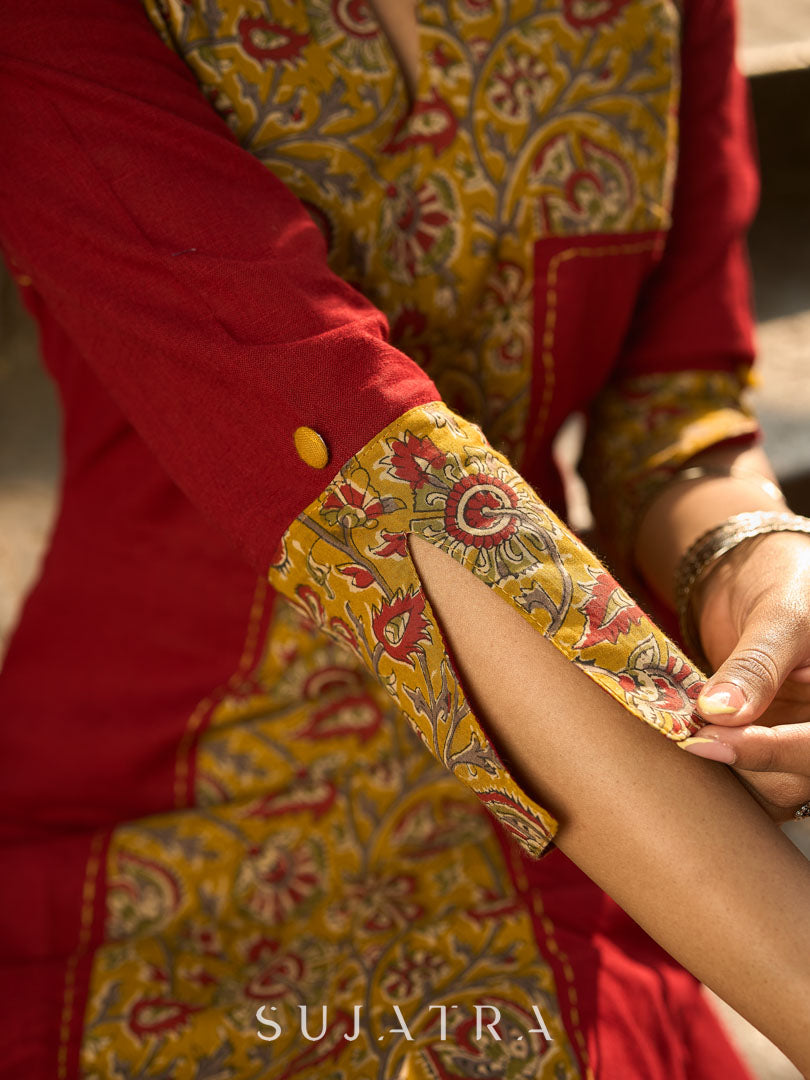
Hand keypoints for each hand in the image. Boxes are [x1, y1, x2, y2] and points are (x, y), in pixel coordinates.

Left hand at [678, 530, 809, 820]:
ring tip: (684, 734)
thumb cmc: (787, 581)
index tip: (712, 737)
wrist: (760, 576)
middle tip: (690, 735)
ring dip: (725, 770)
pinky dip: (716, 763)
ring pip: (772, 788)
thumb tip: (721, 712)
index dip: (771, 752)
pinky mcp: (766, 744)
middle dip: (743, 765)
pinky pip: (748, 774)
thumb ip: (756, 663)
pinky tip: (688, 738)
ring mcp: (796, 739)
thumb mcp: (780, 613)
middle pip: (795, 779)